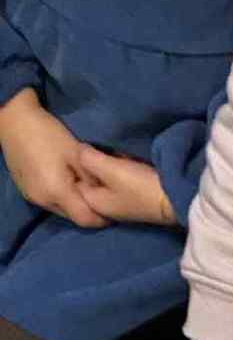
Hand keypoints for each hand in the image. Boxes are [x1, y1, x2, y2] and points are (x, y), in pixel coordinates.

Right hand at [0, 89, 108, 228]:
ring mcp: (32, 197)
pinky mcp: (26, 191)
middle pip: (73, 217)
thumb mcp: (76, 153)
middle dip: (88, 211)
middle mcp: (43, 201)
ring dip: (73, 204)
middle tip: (99, 197)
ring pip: (61, 210)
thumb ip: (92, 177)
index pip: (85, 220)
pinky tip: (66, 183)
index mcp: (56, 192)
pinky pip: (49, 202)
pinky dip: (61, 198)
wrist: (14, 119)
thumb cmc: (47, 133)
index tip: (112, 210)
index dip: (101, 219)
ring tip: (82, 188)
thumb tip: (107, 193)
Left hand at [75, 145, 175, 226]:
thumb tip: (78, 149)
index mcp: (94, 203)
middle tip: (98, 147)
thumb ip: (87, 158)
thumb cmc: (140, 187)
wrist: (176, 197)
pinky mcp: (135, 195)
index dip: (76, 163)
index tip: (82, 149)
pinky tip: (126, 158)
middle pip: (90, 178)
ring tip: (113, 151)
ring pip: (105, 176)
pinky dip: (120, 167)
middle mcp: (105, 205)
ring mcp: (121, 201)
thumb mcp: (109, 169)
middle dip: (92, 163)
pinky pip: (119, 178)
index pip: (74, 180)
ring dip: (107, 164)